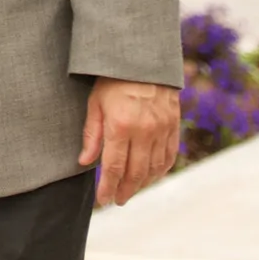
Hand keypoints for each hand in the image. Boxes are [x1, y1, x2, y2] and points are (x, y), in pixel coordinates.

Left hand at [79, 77, 179, 205]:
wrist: (143, 59)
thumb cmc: (112, 79)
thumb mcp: (95, 103)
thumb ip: (91, 134)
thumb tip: (85, 162)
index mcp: (121, 126)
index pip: (115, 167)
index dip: (108, 187)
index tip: (103, 200)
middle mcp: (144, 131)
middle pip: (136, 172)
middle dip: (125, 190)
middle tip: (116, 200)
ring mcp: (162, 130)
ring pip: (154, 168)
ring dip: (142, 184)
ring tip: (130, 190)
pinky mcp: (173, 126)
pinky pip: (169, 157)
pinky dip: (159, 171)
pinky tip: (150, 176)